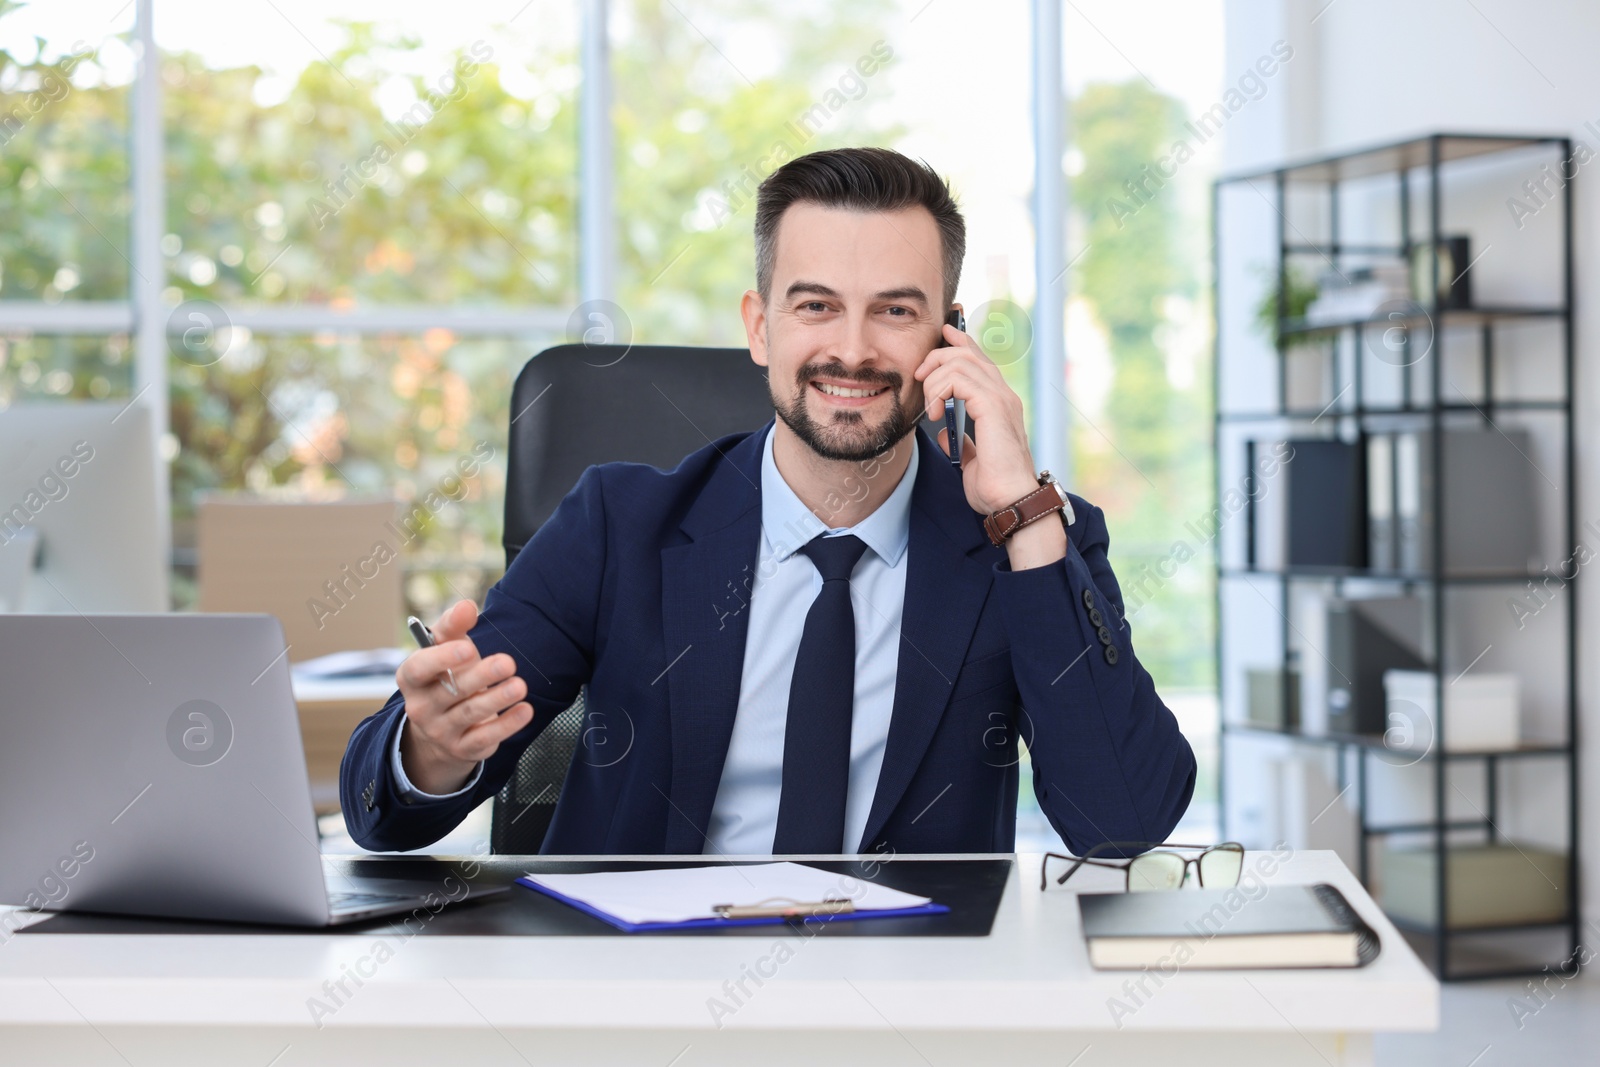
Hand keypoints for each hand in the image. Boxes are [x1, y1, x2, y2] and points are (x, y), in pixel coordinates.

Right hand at [396, 599, 532, 794]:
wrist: (440, 730)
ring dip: (497, 698)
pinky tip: (525, 710)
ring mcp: (440, 731)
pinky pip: (485, 738)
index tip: (467, 648)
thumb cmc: (445, 677)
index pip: (419, 668)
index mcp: (412, 679)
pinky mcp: (463, 749)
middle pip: (451, 691)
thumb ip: (454, 626)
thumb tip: (466, 606)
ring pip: (470, 713)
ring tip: (519, 685)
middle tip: (507, 662)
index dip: (441, 659)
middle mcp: (421, 707)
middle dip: (480, 676)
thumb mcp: (444, 650)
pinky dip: (507, 724)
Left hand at [915, 321, 1041, 514]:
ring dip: (935, 379)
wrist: (1010, 501)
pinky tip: (935, 412)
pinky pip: (961, 379)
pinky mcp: (993, 407)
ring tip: (929, 405)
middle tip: (919, 376)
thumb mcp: (972, 461)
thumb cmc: (996, 486)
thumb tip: (947, 434)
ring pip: (962, 362)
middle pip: (969, 354)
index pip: (980, 361)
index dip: (961, 342)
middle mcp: (1004, 395)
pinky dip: (941, 391)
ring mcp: (1001, 399)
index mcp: (1000, 404)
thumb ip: (963, 443)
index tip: (943, 334)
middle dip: (938, 356)